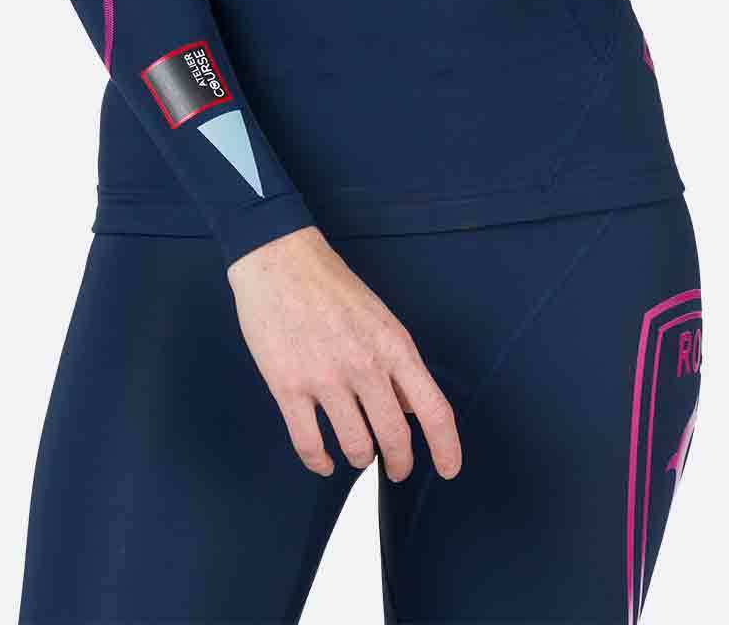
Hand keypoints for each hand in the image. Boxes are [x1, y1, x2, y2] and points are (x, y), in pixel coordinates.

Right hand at [226, 225, 462, 483]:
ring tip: (359, 454)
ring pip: (356, 447)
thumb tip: (412, 408)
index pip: (433, 409)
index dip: (446, 447)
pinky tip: (325, 461)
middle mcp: (365, 365)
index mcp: (394, 345)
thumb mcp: (380, 318)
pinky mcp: (288, 387)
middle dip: (399, 463)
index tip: (449, 470)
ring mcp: (325, 378)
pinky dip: (320, 462)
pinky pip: (309, 445)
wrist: (279, 259)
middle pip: (395, 437)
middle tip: (396, 469)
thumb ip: (397, 365)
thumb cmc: (331, 286)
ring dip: (361, 458)